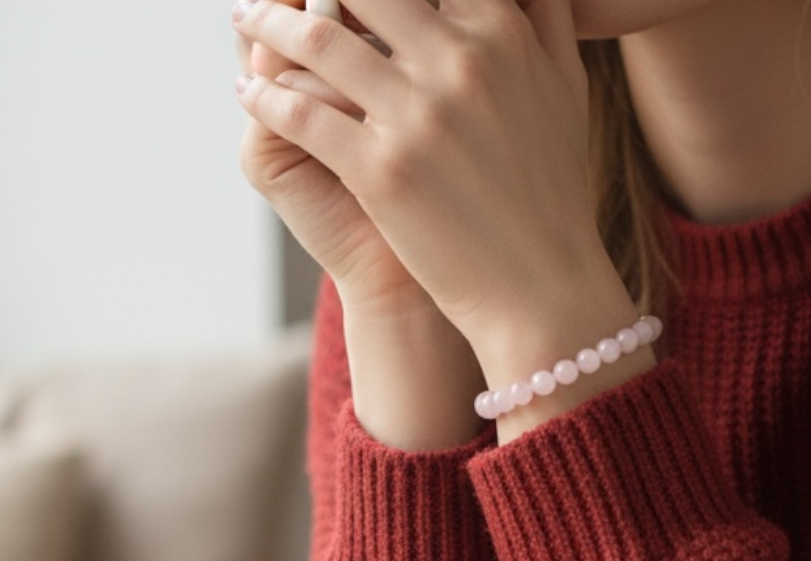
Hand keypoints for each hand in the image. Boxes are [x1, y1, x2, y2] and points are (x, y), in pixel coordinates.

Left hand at [234, 0, 634, 366]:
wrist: (538, 284)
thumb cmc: (550, 190)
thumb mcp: (564, 85)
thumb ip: (538, 16)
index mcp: (501, 30)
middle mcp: (459, 62)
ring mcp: (417, 118)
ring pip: (318, 43)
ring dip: (269, 22)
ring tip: (247, 16)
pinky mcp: (382, 172)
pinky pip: (301, 115)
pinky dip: (263, 97)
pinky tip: (246, 90)